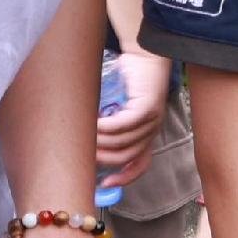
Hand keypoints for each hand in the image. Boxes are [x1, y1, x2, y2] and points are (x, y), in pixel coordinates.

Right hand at [95, 50, 169, 187]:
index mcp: (147, 134)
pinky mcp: (148, 106)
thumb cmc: (128, 79)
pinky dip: (108, 127)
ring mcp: (152, 119)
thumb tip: (85, 140)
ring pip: (125, 141)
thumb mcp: (117, 107)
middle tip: (84, 155)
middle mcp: (152, 130)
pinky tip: (94, 124)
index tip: (106, 184)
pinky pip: (125, 124)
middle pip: (128, 156)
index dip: (125, 177)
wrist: (143, 54)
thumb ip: (109, 125)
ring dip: (102, 143)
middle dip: (105, 159)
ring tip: (84, 138)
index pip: (141, 164)